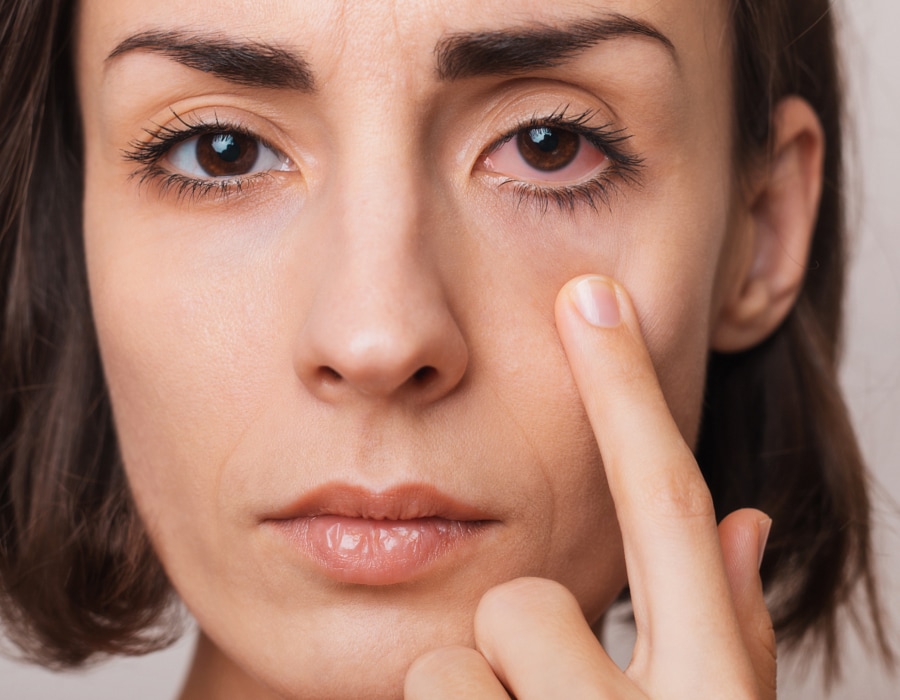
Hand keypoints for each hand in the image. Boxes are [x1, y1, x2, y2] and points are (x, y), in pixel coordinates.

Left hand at [405, 275, 775, 698]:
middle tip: (541, 695)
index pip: (665, 508)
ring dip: (479, 696)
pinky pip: (420, 694)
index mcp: (708, 694)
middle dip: (519, 634)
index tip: (591, 295)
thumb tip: (742, 520)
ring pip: (455, 661)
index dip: (627, 393)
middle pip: (524, 600)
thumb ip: (729, 626)